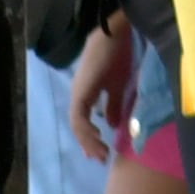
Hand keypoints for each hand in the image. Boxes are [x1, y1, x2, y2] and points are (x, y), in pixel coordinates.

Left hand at [66, 17, 135, 161]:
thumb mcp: (117, 85)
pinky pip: (79, 116)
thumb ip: (113, 104)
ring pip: (77, 124)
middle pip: (78, 126)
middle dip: (89, 144)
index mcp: (85, 94)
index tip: (101, 152)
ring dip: (87, 140)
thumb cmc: (117, 56)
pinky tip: (97, 135)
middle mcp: (78, 95)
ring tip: (99, 152)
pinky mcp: (81, 91)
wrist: (114, 35)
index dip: (90, 138)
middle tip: (100, 158)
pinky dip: (86, 129)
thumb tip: (113, 124)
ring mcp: (77, 93)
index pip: (83, 121)